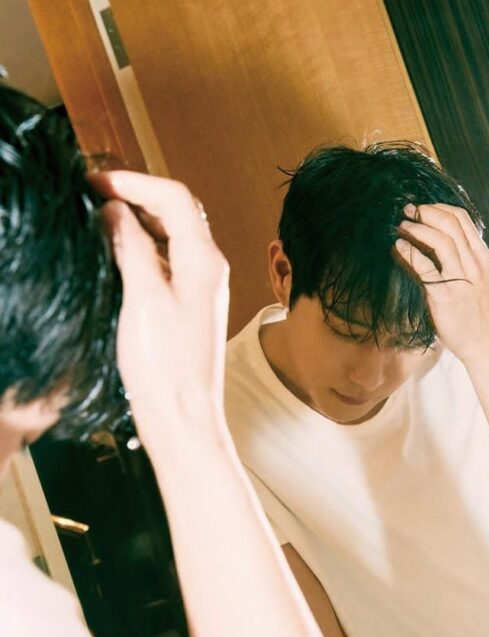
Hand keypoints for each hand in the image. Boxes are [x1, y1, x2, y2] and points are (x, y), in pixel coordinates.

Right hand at [90, 171, 229, 448]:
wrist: (183, 417)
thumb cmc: (166, 365)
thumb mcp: (143, 297)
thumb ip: (131, 247)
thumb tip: (116, 211)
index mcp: (204, 261)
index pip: (174, 197)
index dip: (134, 182)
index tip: (94, 181)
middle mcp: (208, 270)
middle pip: (176, 213)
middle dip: (136, 196)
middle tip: (93, 194)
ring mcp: (200, 289)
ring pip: (171, 237)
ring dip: (137, 221)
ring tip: (98, 218)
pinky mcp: (188, 308)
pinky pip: (166, 263)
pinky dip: (141, 249)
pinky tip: (115, 255)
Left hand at [394, 203, 488, 362]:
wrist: (485, 343)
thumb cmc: (482, 314)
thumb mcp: (485, 280)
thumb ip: (471, 261)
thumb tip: (454, 244)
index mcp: (483, 257)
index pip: (463, 219)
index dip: (440, 208)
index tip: (425, 208)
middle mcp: (474, 264)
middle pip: (450, 224)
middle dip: (426, 212)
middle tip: (409, 211)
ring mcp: (460, 279)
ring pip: (440, 240)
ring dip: (418, 228)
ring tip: (402, 226)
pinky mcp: (444, 295)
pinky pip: (425, 267)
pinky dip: (410, 252)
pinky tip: (399, 246)